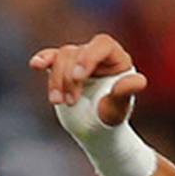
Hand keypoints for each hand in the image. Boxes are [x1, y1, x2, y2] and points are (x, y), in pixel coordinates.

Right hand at [30, 34, 144, 120]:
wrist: (95, 130)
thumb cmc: (110, 119)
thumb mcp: (118, 109)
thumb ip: (125, 93)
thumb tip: (139, 81)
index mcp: (116, 58)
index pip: (102, 45)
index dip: (89, 57)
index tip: (79, 76)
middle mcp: (96, 55)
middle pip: (76, 52)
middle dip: (69, 78)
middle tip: (71, 103)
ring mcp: (78, 60)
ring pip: (61, 57)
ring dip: (56, 80)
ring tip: (58, 102)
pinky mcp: (62, 69)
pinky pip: (51, 59)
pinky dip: (43, 60)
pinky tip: (35, 65)